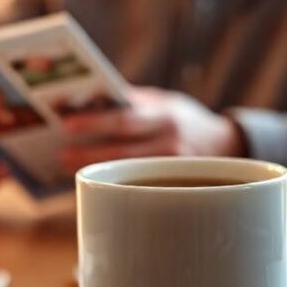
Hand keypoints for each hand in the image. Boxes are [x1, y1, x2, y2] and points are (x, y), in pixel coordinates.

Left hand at [60, 87, 245, 173]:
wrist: (228, 144)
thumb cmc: (183, 118)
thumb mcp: (163, 102)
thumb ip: (133, 102)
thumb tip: (90, 99)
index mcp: (165, 115)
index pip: (125, 119)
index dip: (94, 121)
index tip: (65, 123)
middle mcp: (171, 142)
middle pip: (121, 150)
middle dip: (88, 152)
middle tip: (59, 154)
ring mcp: (174, 169)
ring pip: (127, 171)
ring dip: (95, 167)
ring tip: (65, 165)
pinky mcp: (174, 188)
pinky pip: (137, 184)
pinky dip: (111, 180)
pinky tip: (92, 178)